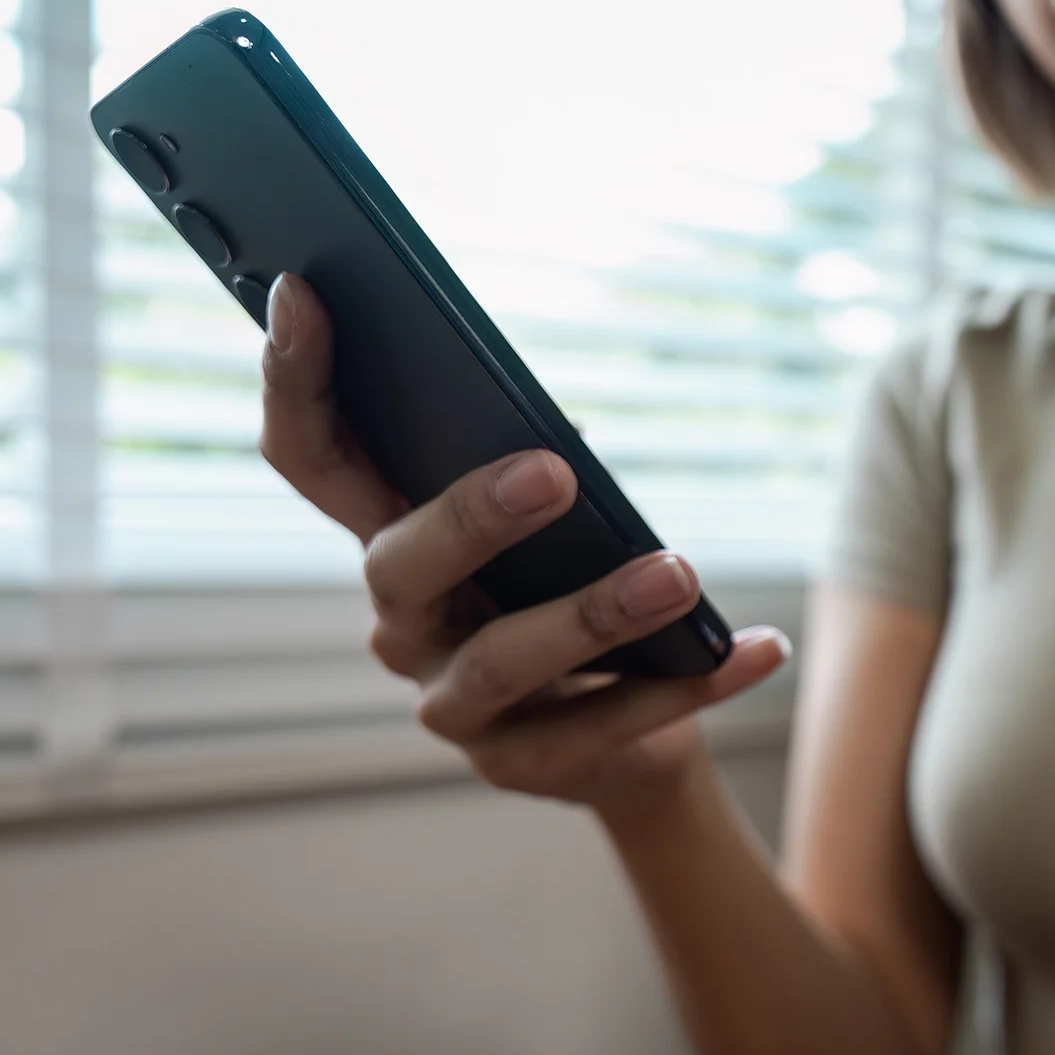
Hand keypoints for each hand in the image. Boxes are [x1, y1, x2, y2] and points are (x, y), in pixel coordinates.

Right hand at [258, 272, 790, 806]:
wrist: (627, 736)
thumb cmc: (575, 591)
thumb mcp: (556, 521)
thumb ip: (534, 464)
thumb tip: (558, 430)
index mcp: (394, 539)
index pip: (312, 458)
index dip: (294, 379)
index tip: (304, 289)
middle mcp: (403, 623)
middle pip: (399, 565)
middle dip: (470, 515)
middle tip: (551, 471)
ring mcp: (453, 704)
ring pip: (504, 659)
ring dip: (595, 613)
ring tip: (678, 574)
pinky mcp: (524, 766)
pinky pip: (610, 725)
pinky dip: (693, 685)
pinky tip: (761, 647)